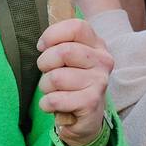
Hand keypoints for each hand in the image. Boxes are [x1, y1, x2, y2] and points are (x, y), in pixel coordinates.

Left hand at [37, 17, 113, 145]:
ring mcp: (99, 82)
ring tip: (53, 91)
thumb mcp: (69, 59)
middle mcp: (103, 61)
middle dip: (45, 63)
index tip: (42, 46)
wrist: (86, 118)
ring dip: (45, 86)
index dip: (53, 34)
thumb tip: (43, 42)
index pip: (76, 27)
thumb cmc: (72, 83)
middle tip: (47, 72)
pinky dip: (46, 104)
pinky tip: (54, 105)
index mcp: (97, 45)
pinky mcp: (91, 103)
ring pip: (56, 77)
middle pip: (64, 51)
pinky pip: (55, 99)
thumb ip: (59, 43)